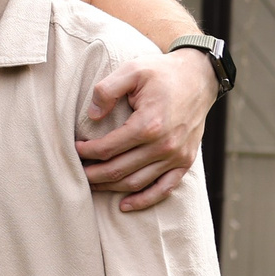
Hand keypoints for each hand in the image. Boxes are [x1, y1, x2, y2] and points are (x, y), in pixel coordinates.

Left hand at [77, 48, 216, 211]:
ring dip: (111, 188)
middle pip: (119, 170)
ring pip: (136, 182)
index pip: (108, 148)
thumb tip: (92, 116)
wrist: (199, 77)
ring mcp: (176, 156)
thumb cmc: (162, 73)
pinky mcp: (185, 162)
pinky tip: (125, 204)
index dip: (87, 151)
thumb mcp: (132, 71)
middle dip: (94, 174)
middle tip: (78, 172)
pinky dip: (144, 200)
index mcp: (149, 124)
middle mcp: (164, 145)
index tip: (76, 148)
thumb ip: (107, 90)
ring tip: (93, 184)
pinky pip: (164, 189)